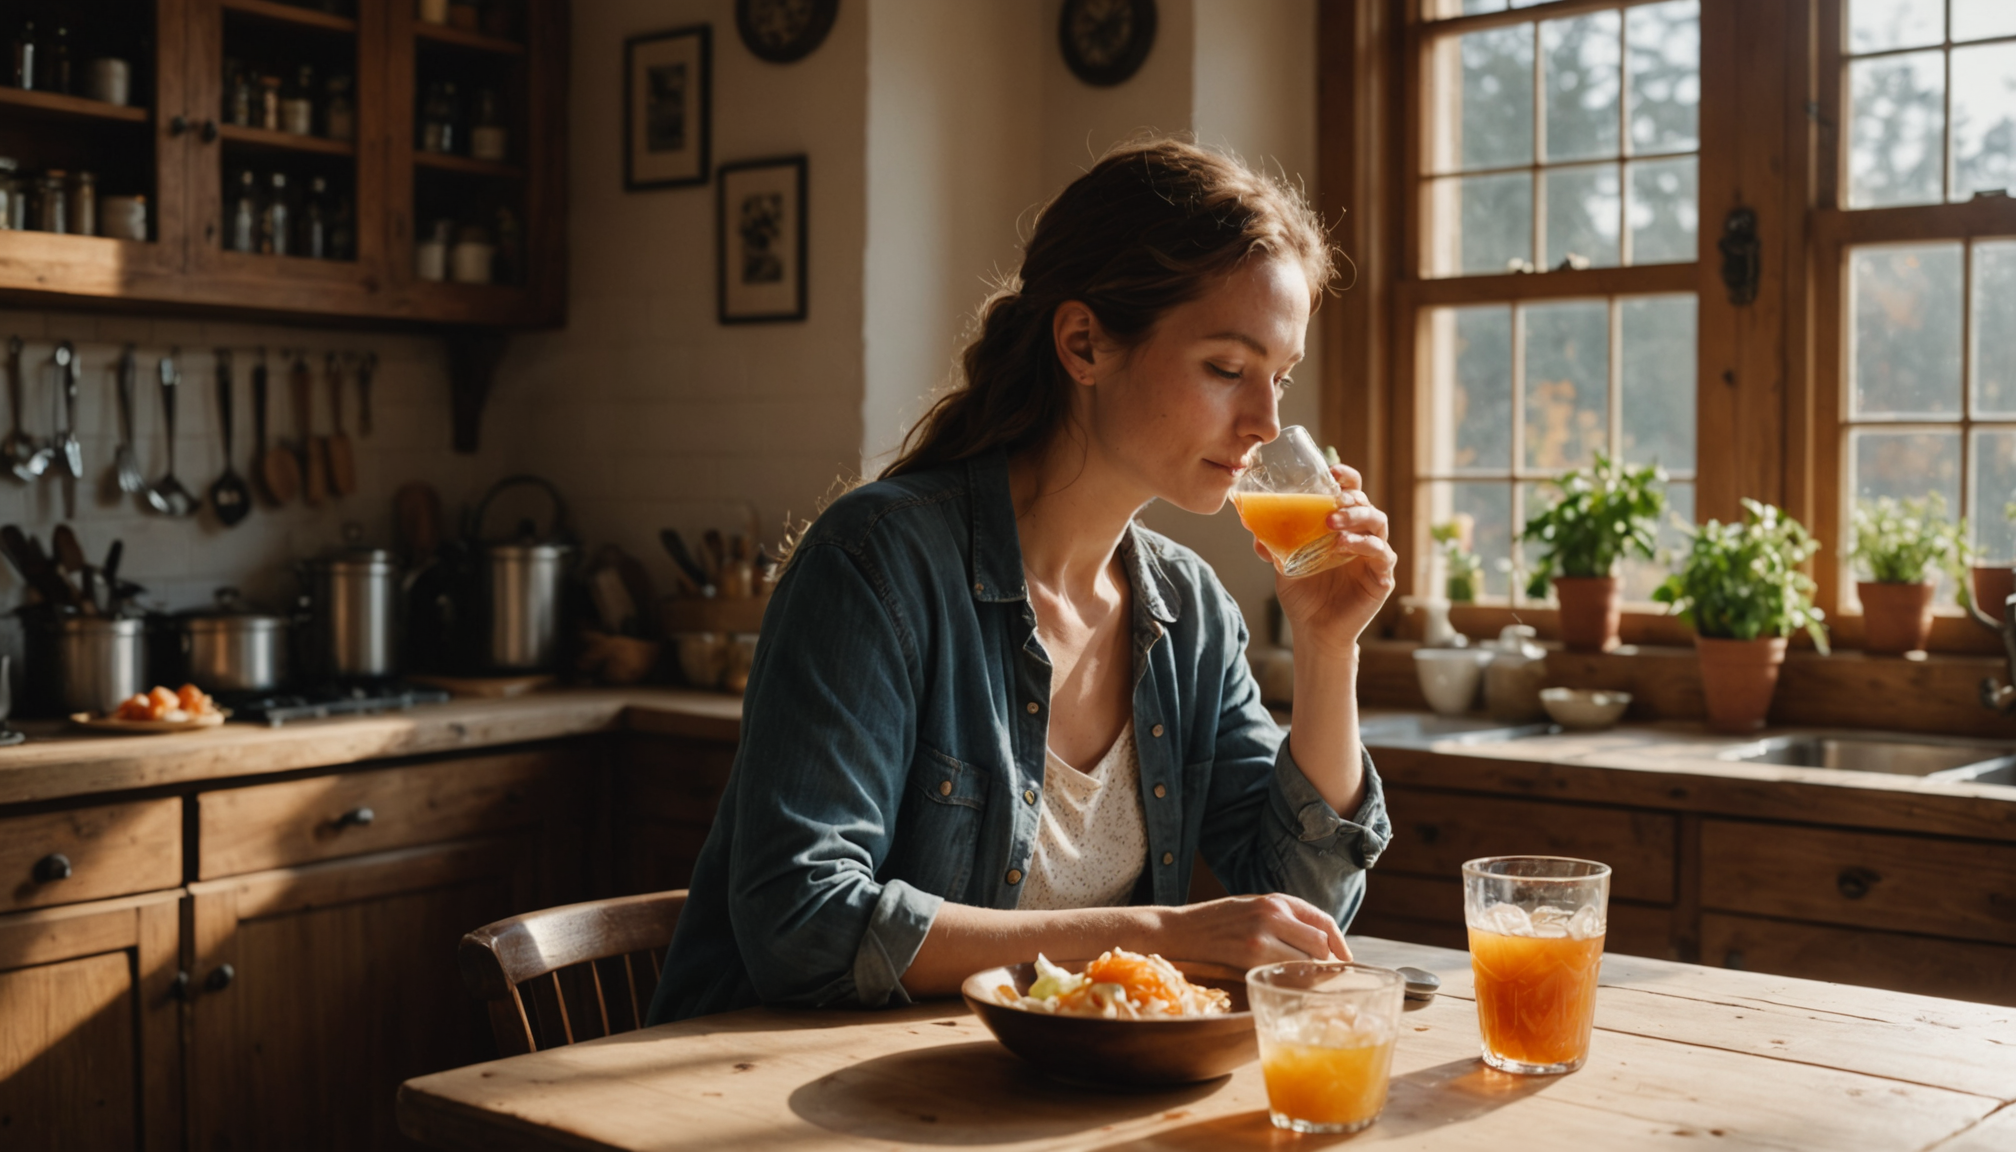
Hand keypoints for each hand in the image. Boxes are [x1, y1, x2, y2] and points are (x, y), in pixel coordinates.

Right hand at [1158, 894, 1350, 967]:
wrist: (1179, 930)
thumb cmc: (1217, 921)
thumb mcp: (1253, 907)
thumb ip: (1285, 918)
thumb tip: (1322, 943)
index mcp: (1276, 900)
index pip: (1324, 921)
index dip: (1339, 944)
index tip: (1344, 959)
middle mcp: (1273, 915)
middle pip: (1320, 946)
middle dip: (1321, 962)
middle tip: (1312, 972)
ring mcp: (1261, 939)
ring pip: (1304, 963)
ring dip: (1303, 973)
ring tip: (1290, 976)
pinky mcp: (1249, 960)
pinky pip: (1283, 975)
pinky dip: (1285, 980)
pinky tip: (1274, 980)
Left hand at [1254, 463, 1396, 655]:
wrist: (1312, 630)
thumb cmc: (1303, 594)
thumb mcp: (1284, 563)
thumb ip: (1275, 541)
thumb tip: (1251, 521)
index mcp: (1342, 527)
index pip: (1351, 493)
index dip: (1347, 478)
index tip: (1332, 470)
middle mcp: (1362, 536)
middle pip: (1366, 504)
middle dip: (1350, 498)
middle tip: (1330, 503)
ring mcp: (1374, 556)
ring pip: (1378, 524)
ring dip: (1357, 518)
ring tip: (1332, 523)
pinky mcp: (1382, 577)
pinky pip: (1382, 554)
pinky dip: (1365, 545)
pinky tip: (1343, 546)